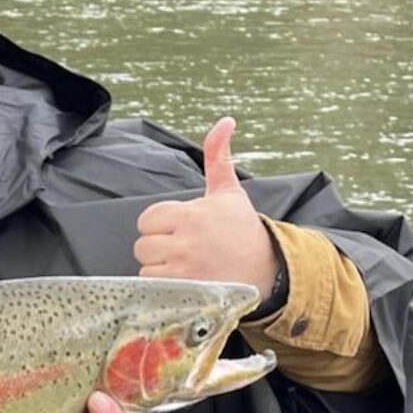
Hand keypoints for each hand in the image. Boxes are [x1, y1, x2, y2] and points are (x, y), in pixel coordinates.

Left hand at [134, 116, 276, 296]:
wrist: (269, 268)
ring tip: (187, 263)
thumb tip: (225, 121)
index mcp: (191, 215)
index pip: (147, 219)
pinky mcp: (186, 291)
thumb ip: (218, 156)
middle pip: (143, 244)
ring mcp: (184, 269)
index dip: (160, 224)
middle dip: (158, 246)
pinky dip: (165, 285)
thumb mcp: (229, 191)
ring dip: (160, 267)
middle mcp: (185, 242)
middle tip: (184, 247)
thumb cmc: (243, 229)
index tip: (181, 228)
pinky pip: (154, 286)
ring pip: (147, 266)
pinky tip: (187, 279)